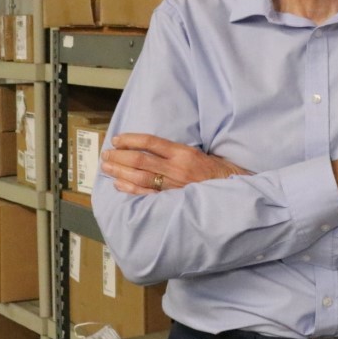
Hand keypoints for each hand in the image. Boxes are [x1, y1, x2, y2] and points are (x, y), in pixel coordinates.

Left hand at [102, 133, 250, 195]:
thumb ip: (176, 152)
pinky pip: (146, 194)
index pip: (151, 143)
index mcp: (183, 153)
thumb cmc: (217, 171)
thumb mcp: (199, 153)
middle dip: (119, 157)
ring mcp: (173, 185)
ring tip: (107, 167)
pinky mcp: (172, 199)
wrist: (232, 191)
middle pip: (140, 160)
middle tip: (105, 154)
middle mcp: (176, 168)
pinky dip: (130, 189)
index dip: (131, 140)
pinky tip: (119, 184)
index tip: (117, 139)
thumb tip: (150, 148)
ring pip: (139, 177)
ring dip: (120, 172)